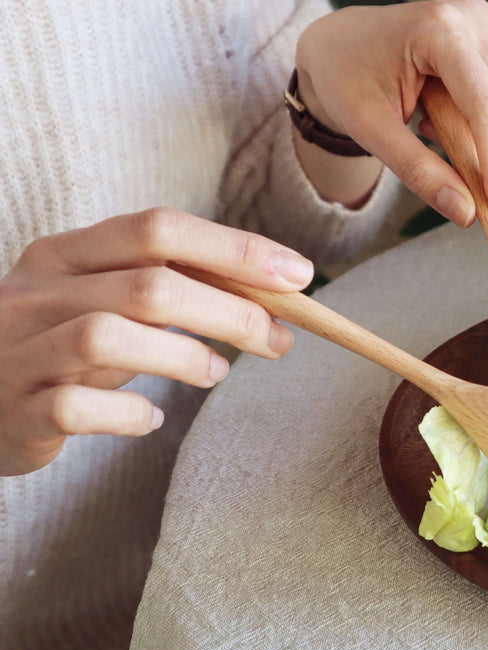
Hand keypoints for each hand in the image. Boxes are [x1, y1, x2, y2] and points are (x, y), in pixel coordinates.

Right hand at [0, 208, 314, 474]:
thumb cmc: (53, 346)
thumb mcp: (100, 302)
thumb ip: (167, 291)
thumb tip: (270, 294)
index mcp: (64, 254)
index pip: (158, 229)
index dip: (234, 248)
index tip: (298, 274)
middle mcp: (36, 293)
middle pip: (150, 286)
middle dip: (231, 312)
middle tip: (277, 339)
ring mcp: (19, 351)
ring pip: (109, 337)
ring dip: (184, 358)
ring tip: (215, 374)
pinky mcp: (16, 412)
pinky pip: (78, 408)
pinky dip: (130, 414)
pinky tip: (153, 420)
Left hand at [294, 0, 487, 235]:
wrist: (339, 42)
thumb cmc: (346, 76)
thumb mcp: (370, 130)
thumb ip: (418, 171)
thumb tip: (466, 213)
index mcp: (440, 31)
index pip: (486, 110)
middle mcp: (475, 22)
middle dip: (484, 155)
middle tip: (428, 145)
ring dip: (477, 138)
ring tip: (427, 120)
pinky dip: (477, 124)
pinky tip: (439, 108)